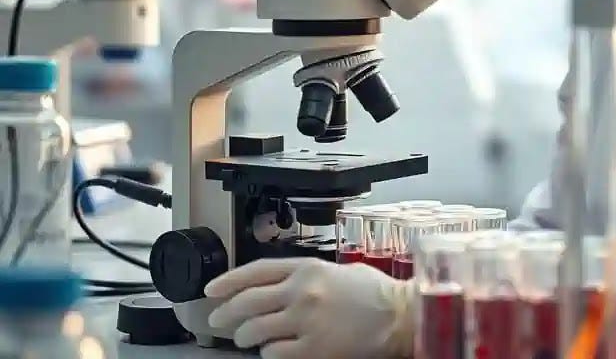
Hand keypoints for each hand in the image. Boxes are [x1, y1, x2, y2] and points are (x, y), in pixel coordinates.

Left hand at [205, 258, 414, 358]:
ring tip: (245, 340)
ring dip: (244, 337)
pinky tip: (273, 351)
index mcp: (308, 268)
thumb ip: (308, 276)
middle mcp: (302, 292)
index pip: (256, 271)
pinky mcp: (313, 349)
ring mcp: (305, 321)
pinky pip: (274, 354)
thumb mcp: (339, 271)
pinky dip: (269, 353)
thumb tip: (281, 286)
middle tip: (218, 321)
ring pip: (255, 331)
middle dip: (226, 314)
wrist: (399, 317)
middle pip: (247, 303)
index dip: (228, 281)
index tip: (211, 290)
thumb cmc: (375, 294)